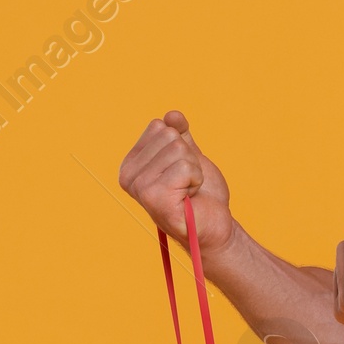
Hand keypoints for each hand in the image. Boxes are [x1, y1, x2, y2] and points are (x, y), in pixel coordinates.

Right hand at [118, 111, 234, 251]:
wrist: (214, 228)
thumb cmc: (200, 196)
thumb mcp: (189, 157)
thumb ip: (179, 134)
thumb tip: (172, 115)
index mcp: (131, 164)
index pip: (159, 126)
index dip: (181, 145)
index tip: (180, 172)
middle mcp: (128, 175)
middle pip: (169, 136)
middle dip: (188, 157)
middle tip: (187, 184)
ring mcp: (139, 187)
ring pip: (178, 150)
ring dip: (194, 170)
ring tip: (188, 191)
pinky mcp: (154, 197)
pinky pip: (186, 167)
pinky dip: (196, 180)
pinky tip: (190, 198)